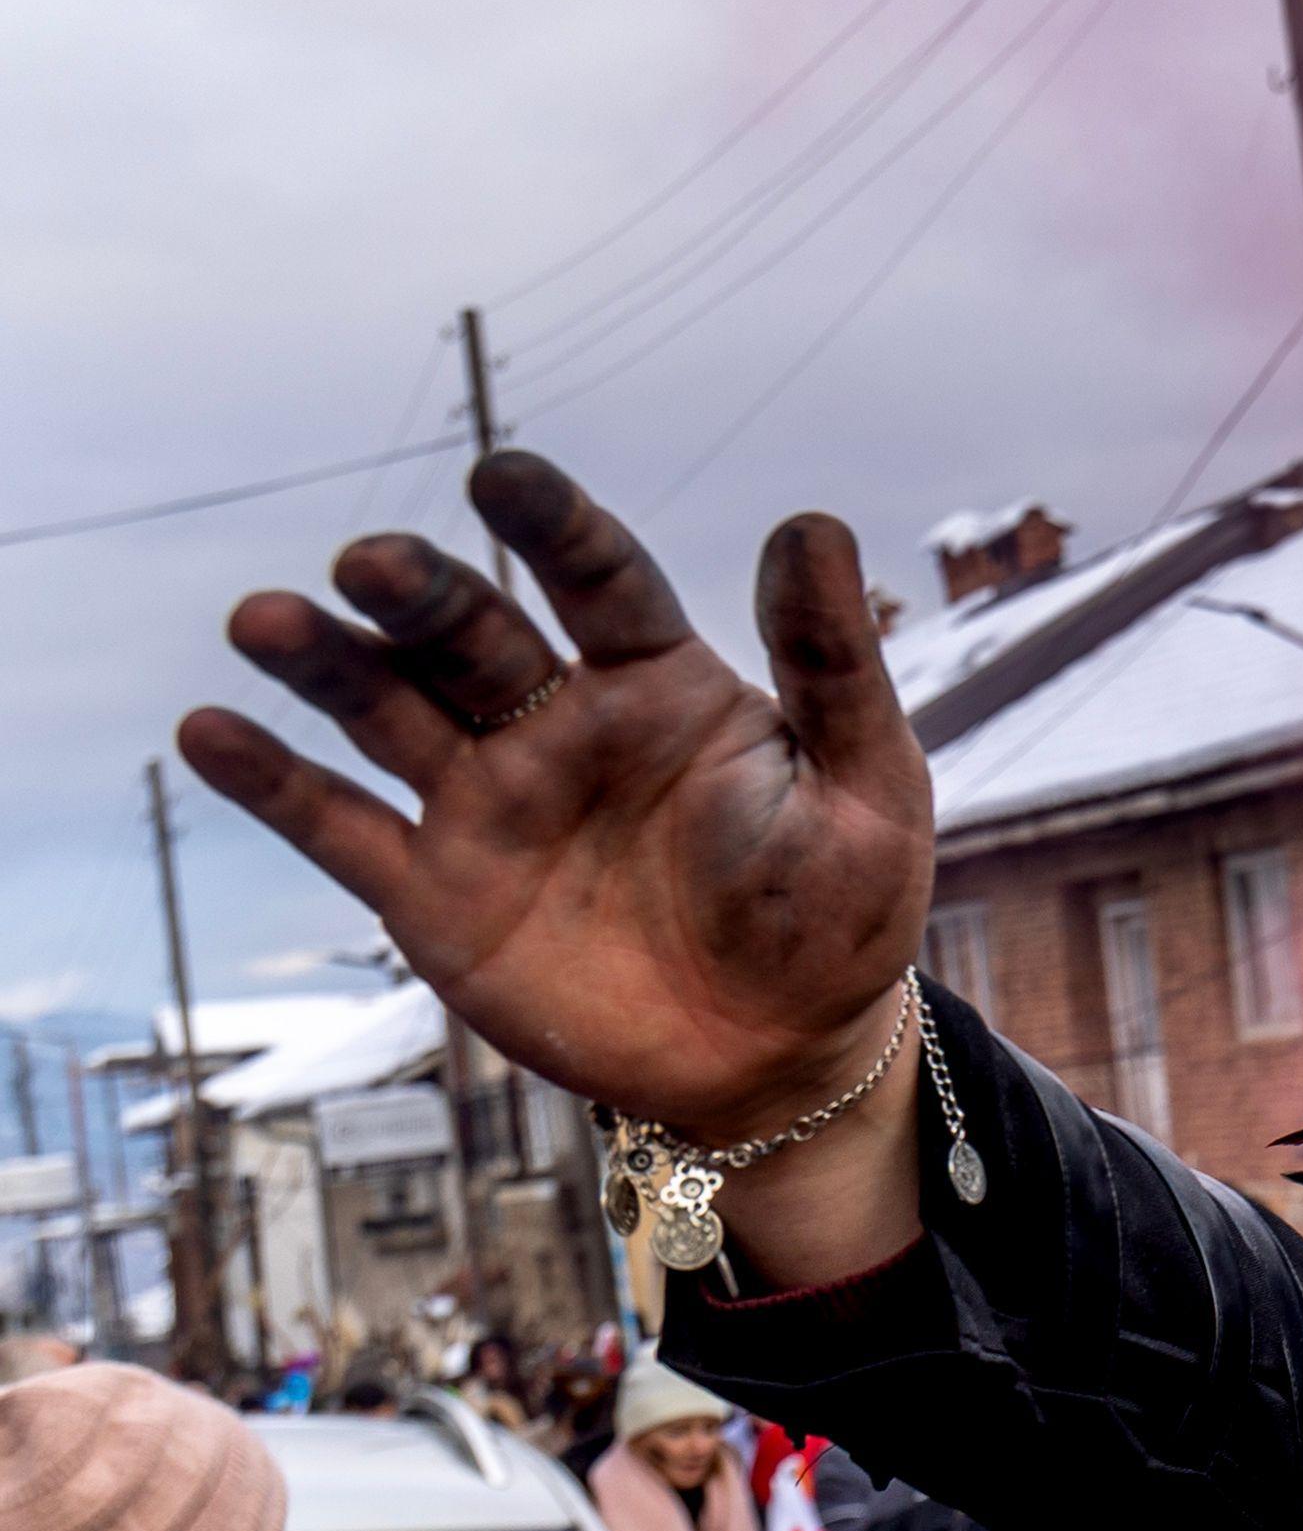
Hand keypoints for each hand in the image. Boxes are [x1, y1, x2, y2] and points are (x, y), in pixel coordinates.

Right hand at [182, 454, 932, 1163]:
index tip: (501, 475)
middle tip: (370, 562)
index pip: (601, 581)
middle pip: (473, 638)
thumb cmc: (839, 911)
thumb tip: (809, 522)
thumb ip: (833, 666)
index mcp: (664, 687)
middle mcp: (560, 727)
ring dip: (324, 664)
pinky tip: (207, 731)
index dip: (553, 524)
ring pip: (387, 712)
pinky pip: (340, 828)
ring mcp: (488, 805)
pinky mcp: (434, 894)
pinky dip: (271, 783)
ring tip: (266, 619)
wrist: (782, 1055)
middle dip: (420, 597)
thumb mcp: (867, 788)